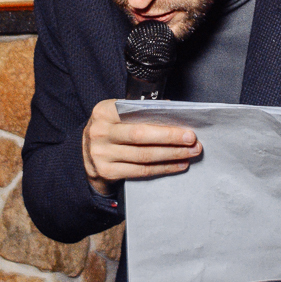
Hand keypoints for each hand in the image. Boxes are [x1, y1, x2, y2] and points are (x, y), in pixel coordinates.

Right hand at [82, 98, 201, 194]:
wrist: (87, 155)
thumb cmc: (110, 130)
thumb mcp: (117, 115)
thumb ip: (139, 110)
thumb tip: (172, 110)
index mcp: (104, 111)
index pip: (136, 115)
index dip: (162, 123)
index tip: (186, 126)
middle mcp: (100, 132)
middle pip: (140, 136)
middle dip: (170, 139)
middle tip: (193, 141)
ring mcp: (101, 154)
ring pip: (143, 156)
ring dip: (171, 155)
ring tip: (190, 153)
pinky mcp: (107, 171)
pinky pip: (141, 171)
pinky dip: (162, 168)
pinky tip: (178, 165)